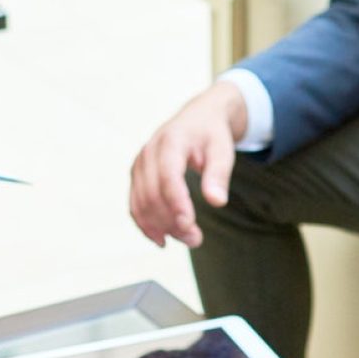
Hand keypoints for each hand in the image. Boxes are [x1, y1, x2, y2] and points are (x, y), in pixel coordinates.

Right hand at [129, 81, 247, 246]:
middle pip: (153, 194)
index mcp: (171, 141)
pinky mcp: (137, 175)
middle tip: (196, 240)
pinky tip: (162, 238)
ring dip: (160, 227)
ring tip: (187, 239)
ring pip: (141, 203)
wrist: (197, 118)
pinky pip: (135, 204)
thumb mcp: (223, 150)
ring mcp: (139, 164)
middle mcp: (149, 152)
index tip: (190, 226)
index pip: (168, 176)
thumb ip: (219, 174)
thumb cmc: (211, 134)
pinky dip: (145, 224)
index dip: (176, 204)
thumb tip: (217, 201)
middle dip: (172, 221)